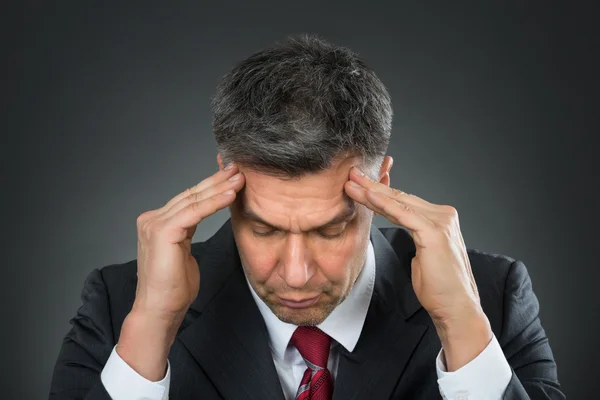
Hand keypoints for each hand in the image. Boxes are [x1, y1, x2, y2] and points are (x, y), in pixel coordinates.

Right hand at [132, 163, 244, 317]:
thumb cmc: (174, 288)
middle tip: (237, 169)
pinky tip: (230, 195)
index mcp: (157, 223)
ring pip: (193, 200)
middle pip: (190, 195)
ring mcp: (155, 224)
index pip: (187, 199)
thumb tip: (200, 217)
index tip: (230, 177)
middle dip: (216, 181)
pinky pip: (193, 212)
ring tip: (239, 179)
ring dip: (219, 188)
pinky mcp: (163, 232)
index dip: (210, 187)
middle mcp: (152, 220)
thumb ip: (187, 232)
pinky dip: (213, 203)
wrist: (161, 310)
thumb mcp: (184, 252)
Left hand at [345, 166, 491, 370]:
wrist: (455, 308)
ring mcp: (440, 222)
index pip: (404, 202)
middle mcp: (443, 215)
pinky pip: (402, 214)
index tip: (360, 186)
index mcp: (440, 219)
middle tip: (352, 175)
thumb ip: (414, 235)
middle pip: (400, 198)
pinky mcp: (434, 232)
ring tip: (352, 184)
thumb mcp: (422, 255)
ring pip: (398, 202)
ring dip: (372, 192)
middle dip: (373, 186)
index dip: (380, 193)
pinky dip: (384, 204)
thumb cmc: (439, 287)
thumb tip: (401, 225)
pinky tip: (368, 196)